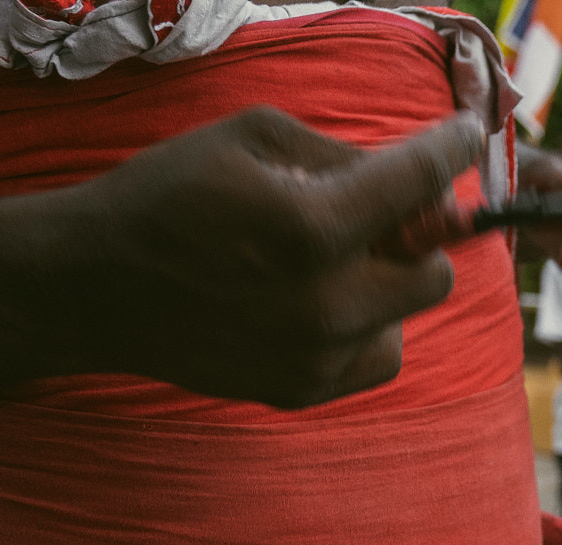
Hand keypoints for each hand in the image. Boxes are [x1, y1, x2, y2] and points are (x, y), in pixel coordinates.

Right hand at [31, 107, 485, 409]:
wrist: (96, 288)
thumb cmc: (167, 198)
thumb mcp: (248, 138)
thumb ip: (340, 154)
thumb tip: (409, 172)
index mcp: (311, 227)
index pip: (420, 183)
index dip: (454, 150)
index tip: (465, 136)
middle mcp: (324, 303)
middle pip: (434, 271)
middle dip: (413, 238)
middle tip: (373, 218)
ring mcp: (316, 357)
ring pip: (408, 316)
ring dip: (384, 285)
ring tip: (325, 265)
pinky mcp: (303, 392)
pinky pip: (376, 356)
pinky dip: (362, 327)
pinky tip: (313, 303)